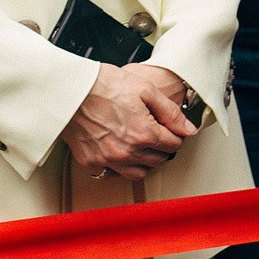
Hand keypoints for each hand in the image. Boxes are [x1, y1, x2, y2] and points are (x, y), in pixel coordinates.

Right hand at [60, 62, 196, 180]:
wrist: (70, 89)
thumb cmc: (104, 84)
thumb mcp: (146, 89)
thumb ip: (171, 112)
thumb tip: (188, 129)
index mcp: (144, 133)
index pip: (173, 145)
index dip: (176, 135)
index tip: (172, 129)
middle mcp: (127, 151)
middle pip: (158, 160)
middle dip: (163, 148)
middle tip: (159, 135)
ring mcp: (107, 159)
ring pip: (138, 173)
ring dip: (145, 161)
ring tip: (142, 146)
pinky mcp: (91, 162)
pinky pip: (112, 174)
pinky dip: (120, 167)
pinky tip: (121, 152)